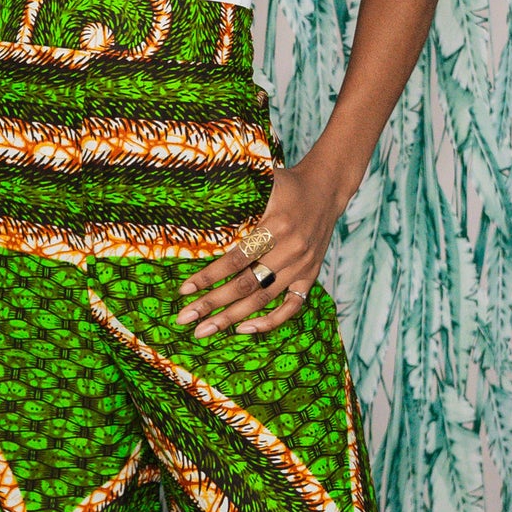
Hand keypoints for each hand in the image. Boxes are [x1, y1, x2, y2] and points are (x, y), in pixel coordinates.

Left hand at [177, 160, 344, 337]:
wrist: (327, 188)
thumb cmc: (288, 184)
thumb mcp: (264, 180)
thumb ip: (236, 193)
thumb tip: (196, 203)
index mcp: (277, 225)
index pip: (237, 259)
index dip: (209, 276)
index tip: (184, 290)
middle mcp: (292, 249)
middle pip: (247, 284)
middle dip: (213, 304)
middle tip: (184, 318)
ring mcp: (303, 266)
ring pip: (263, 299)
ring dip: (232, 318)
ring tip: (204, 330)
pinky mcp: (310, 275)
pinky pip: (291, 307)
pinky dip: (269, 322)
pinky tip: (242, 329)